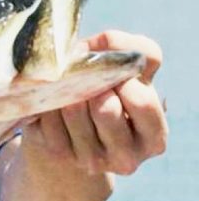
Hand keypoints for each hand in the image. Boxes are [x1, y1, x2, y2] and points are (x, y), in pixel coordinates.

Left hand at [23, 30, 167, 174]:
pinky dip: (47, 96)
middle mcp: (126, 157)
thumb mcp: (132, 72)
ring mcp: (90, 159)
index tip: (113, 70)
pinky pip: (47, 113)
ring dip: (68, 86)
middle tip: (88, 78)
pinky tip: (53, 97)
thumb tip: (103, 42)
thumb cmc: (112, 89)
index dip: (124, 78)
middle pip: (105, 108)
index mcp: (153, 136)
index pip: (141, 102)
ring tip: (70, 85)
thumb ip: (132, 49)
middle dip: (94, 83)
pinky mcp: (58, 152)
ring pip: (72, 108)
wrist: (77, 123)